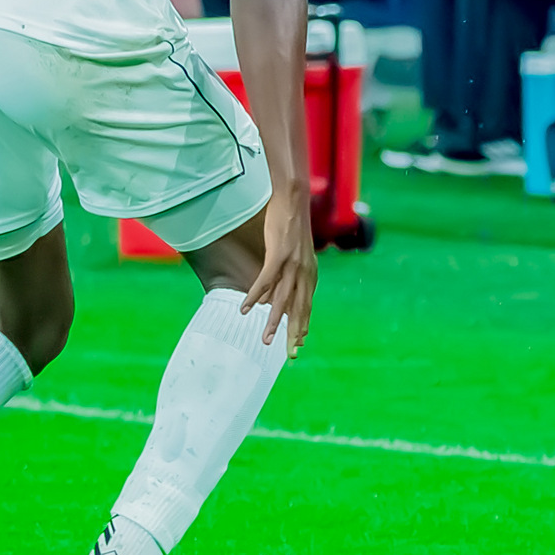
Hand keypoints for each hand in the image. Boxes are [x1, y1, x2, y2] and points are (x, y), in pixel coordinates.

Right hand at [240, 182, 317, 353]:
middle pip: (298, 309)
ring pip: (282, 299)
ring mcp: (292, 264)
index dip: (302, 326)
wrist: (293, 199)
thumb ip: (289, 276)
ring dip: (272, 321)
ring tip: (266, 339)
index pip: (306, 306)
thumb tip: (275, 296)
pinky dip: (255, 295)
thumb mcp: (295, 255)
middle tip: (289, 355)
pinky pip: (266, 281)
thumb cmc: (291, 227)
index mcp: (309, 274)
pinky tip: (245, 308)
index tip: (298, 345)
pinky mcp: (279, 254)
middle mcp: (304, 272)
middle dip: (292, 332)